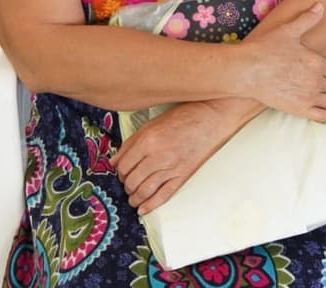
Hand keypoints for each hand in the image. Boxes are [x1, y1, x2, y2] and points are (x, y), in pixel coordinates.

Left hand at [111, 102, 235, 214]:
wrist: (211, 118)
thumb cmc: (182, 117)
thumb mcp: (151, 124)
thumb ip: (130, 143)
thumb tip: (113, 161)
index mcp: (147, 141)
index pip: (123, 166)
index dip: (119, 172)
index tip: (121, 172)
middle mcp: (158, 157)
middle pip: (132, 181)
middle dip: (126, 185)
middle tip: (126, 184)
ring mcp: (171, 168)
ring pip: (144, 191)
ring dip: (134, 198)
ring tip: (132, 199)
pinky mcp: (183, 176)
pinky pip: (164, 195)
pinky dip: (151, 205)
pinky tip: (143, 209)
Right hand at [235, 3, 325, 120]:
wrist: (246, 71)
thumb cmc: (265, 49)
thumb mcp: (288, 30)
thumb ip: (307, 19)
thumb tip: (320, 6)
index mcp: (316, 62)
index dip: (322, 69)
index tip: (314, 68)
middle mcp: (316, 80)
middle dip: (320, 81)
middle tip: (307, 79)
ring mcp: (309, 97)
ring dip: (322, 96)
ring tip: (311, 93)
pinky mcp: (299, 110)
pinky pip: (322, 116)